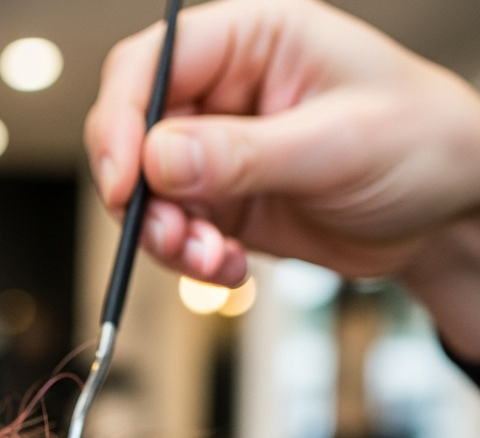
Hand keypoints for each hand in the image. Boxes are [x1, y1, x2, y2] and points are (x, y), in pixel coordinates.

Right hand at [85, 0, 479, 289]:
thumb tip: (156, 160)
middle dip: (141, 194)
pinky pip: (176, 231)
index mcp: (253, 40)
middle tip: (169, 236)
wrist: (444, 210)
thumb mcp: (334, 145)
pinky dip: (190, 258)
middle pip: (134, 132)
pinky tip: (228, 267)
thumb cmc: (417, 145)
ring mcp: (218, 150)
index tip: (126, 182)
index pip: (152, 64)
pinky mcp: (221, 201)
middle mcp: (225, 91)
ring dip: (166, 236)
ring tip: (212, 259)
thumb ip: (241, 153)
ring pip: (148, 193)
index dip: (123, 120)